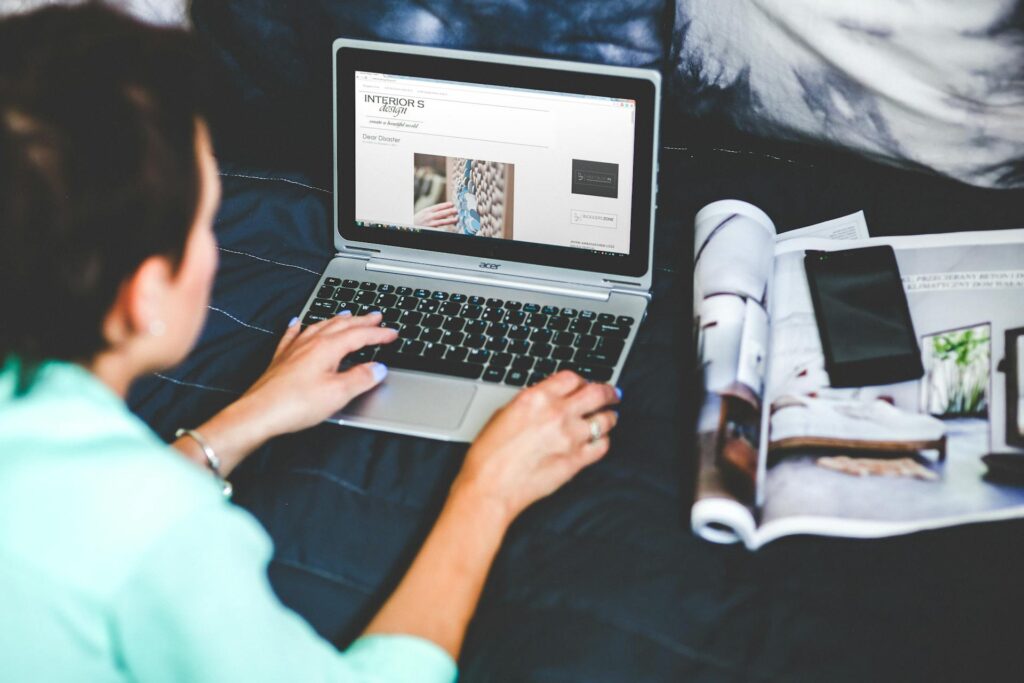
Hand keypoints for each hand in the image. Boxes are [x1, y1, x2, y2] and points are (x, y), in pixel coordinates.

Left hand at [238, 312, 398, 438]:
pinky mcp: (281, 359)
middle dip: (361, 320)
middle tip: (376, 315)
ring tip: (347, 314)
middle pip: (341, 325)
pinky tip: (298, 322)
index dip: (378, 333)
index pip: (360, 335)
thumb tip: (378, 368)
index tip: (392, 333)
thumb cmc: (295, 404)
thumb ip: (361, 378)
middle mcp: (311, 343)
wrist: (259, 413)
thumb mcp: (337, 394)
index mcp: (327, 348)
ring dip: (337, 319)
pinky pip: (293, 335)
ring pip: (320, 326)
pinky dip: (300, 326)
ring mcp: (294, 349)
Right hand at [413, 201, 457, 228]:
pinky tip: (450, 227)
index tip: (452, 204)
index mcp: (427, 210)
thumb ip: (433, 211)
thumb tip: (445, 210)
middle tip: (457, 210)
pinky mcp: (430, 229)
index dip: (445, 205)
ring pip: (441, 221)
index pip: (438, 207)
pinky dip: (444, 227)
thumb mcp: (424, 213)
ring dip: (449, 220)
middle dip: (449, 211)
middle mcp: (428, 216)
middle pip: (441, 213)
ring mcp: (429, 224)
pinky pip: (439, 228)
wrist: (410, 226)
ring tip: (456, 219)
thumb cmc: (418, 220)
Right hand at [451, 371, 620, 523]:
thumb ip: (532, 403)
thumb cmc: (489, 454)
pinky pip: (602, 446)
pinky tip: (598, 441)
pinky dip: (603, 441)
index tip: (585, 384)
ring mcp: (570, 437)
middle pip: (597, 393)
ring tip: (609, 417)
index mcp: (537, 397)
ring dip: (609, 416)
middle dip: (608, 392)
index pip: (572, 378)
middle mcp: (557, 414)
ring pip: (605, 420)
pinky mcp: (576, 461)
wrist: (490, 487)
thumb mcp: (505, 413)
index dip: (582, 380)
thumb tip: (549, 401)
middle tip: (613, 394)